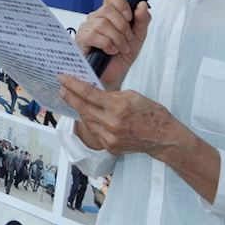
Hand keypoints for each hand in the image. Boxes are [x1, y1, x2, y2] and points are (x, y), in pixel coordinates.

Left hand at [57, 75, 177, 156]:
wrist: (162, 137)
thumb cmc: (151, 113)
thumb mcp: (132, 95)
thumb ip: (111, 95)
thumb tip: (93, 92)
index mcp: (118, 106)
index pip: (89, 94)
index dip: (73, 85)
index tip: (62, 78)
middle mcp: (111, 123)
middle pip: (83, 108)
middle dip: (70, 97)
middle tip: (61, 88)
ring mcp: (110, 137)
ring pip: (87, 120)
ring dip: (78, 109)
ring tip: (71, 99)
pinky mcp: (110, 146)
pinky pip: (95, 131)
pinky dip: (90, 121)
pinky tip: (87, 114)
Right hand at [76, 0, 151, 89]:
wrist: (114, 76)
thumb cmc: (122, 57)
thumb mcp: (138, 37)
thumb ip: (142, 20)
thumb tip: (142, 5)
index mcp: (109, 14)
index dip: (122, 4)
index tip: (129, 17)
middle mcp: (96, 18)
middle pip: (108, 9)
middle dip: (122, 26)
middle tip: (127, 38)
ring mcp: (87, 28)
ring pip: (102, 23)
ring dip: (117, 38)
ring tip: (121, 48)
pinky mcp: (81, 40)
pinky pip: (94, 36)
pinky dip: (107, 44)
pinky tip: (110, 51)